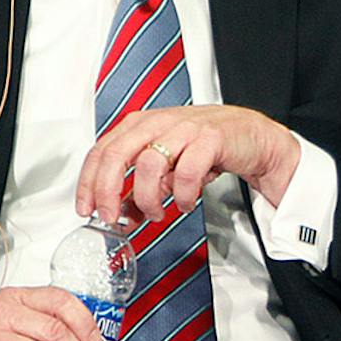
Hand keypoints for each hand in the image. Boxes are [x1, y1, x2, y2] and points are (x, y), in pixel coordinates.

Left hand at [77, 104, 301, 227]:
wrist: (254, 138)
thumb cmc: (209, 148)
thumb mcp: (169, 166)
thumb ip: (145, 187)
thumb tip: (123, 214)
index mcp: (142, 124)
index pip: (102, 151)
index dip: (89, 182)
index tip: (86, 209)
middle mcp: (159, 122)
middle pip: (117, 155)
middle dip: (109, 192)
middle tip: (112, 218)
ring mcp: (184, 128)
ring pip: (149, 164)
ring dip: (149, 198)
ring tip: (159, 214)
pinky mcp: (210, 138)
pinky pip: (187, 171)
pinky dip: (183, 194)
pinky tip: (186, 203)